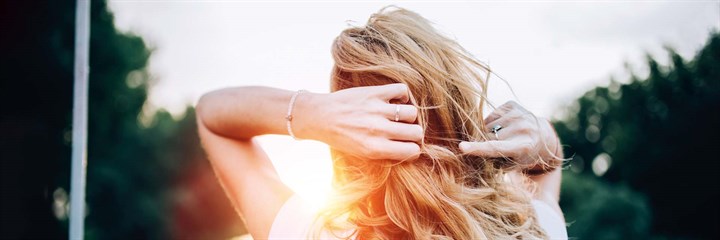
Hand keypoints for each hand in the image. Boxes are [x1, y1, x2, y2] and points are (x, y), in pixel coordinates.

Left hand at [297, 84, 422, 160]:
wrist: (320, 117)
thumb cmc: (341, 138)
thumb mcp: (362, 153)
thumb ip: (385, 152)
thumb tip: (410, 149)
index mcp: (375, 149)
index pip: (411, 151)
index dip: (413, 149)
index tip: (408, 145)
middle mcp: (378, 130)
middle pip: (416, 132)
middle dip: (414, 133)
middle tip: (406, 131)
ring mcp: (377, 110)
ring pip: (412, 112)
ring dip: (409, 115)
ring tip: (400, 115)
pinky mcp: (374, 93)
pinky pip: (402, 90)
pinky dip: (402, 95)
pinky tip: (395, 100)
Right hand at [458, 101, 561, 171]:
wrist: (542, 136)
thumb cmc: (523, 156)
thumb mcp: (511, 164)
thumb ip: (491, 160)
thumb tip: (467, 148)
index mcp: (522, 146)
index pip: (495, 148)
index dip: (477, 148)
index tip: (462, 147)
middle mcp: (521, 128)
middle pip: (487, 136)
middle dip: (484, 142)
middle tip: (497, 146)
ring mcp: (517, 114)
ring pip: (487, 125)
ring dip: (488, 132)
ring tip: (503, 136)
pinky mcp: (512, 105)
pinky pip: (490, 116)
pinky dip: (492, 123)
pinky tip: (504, 127)